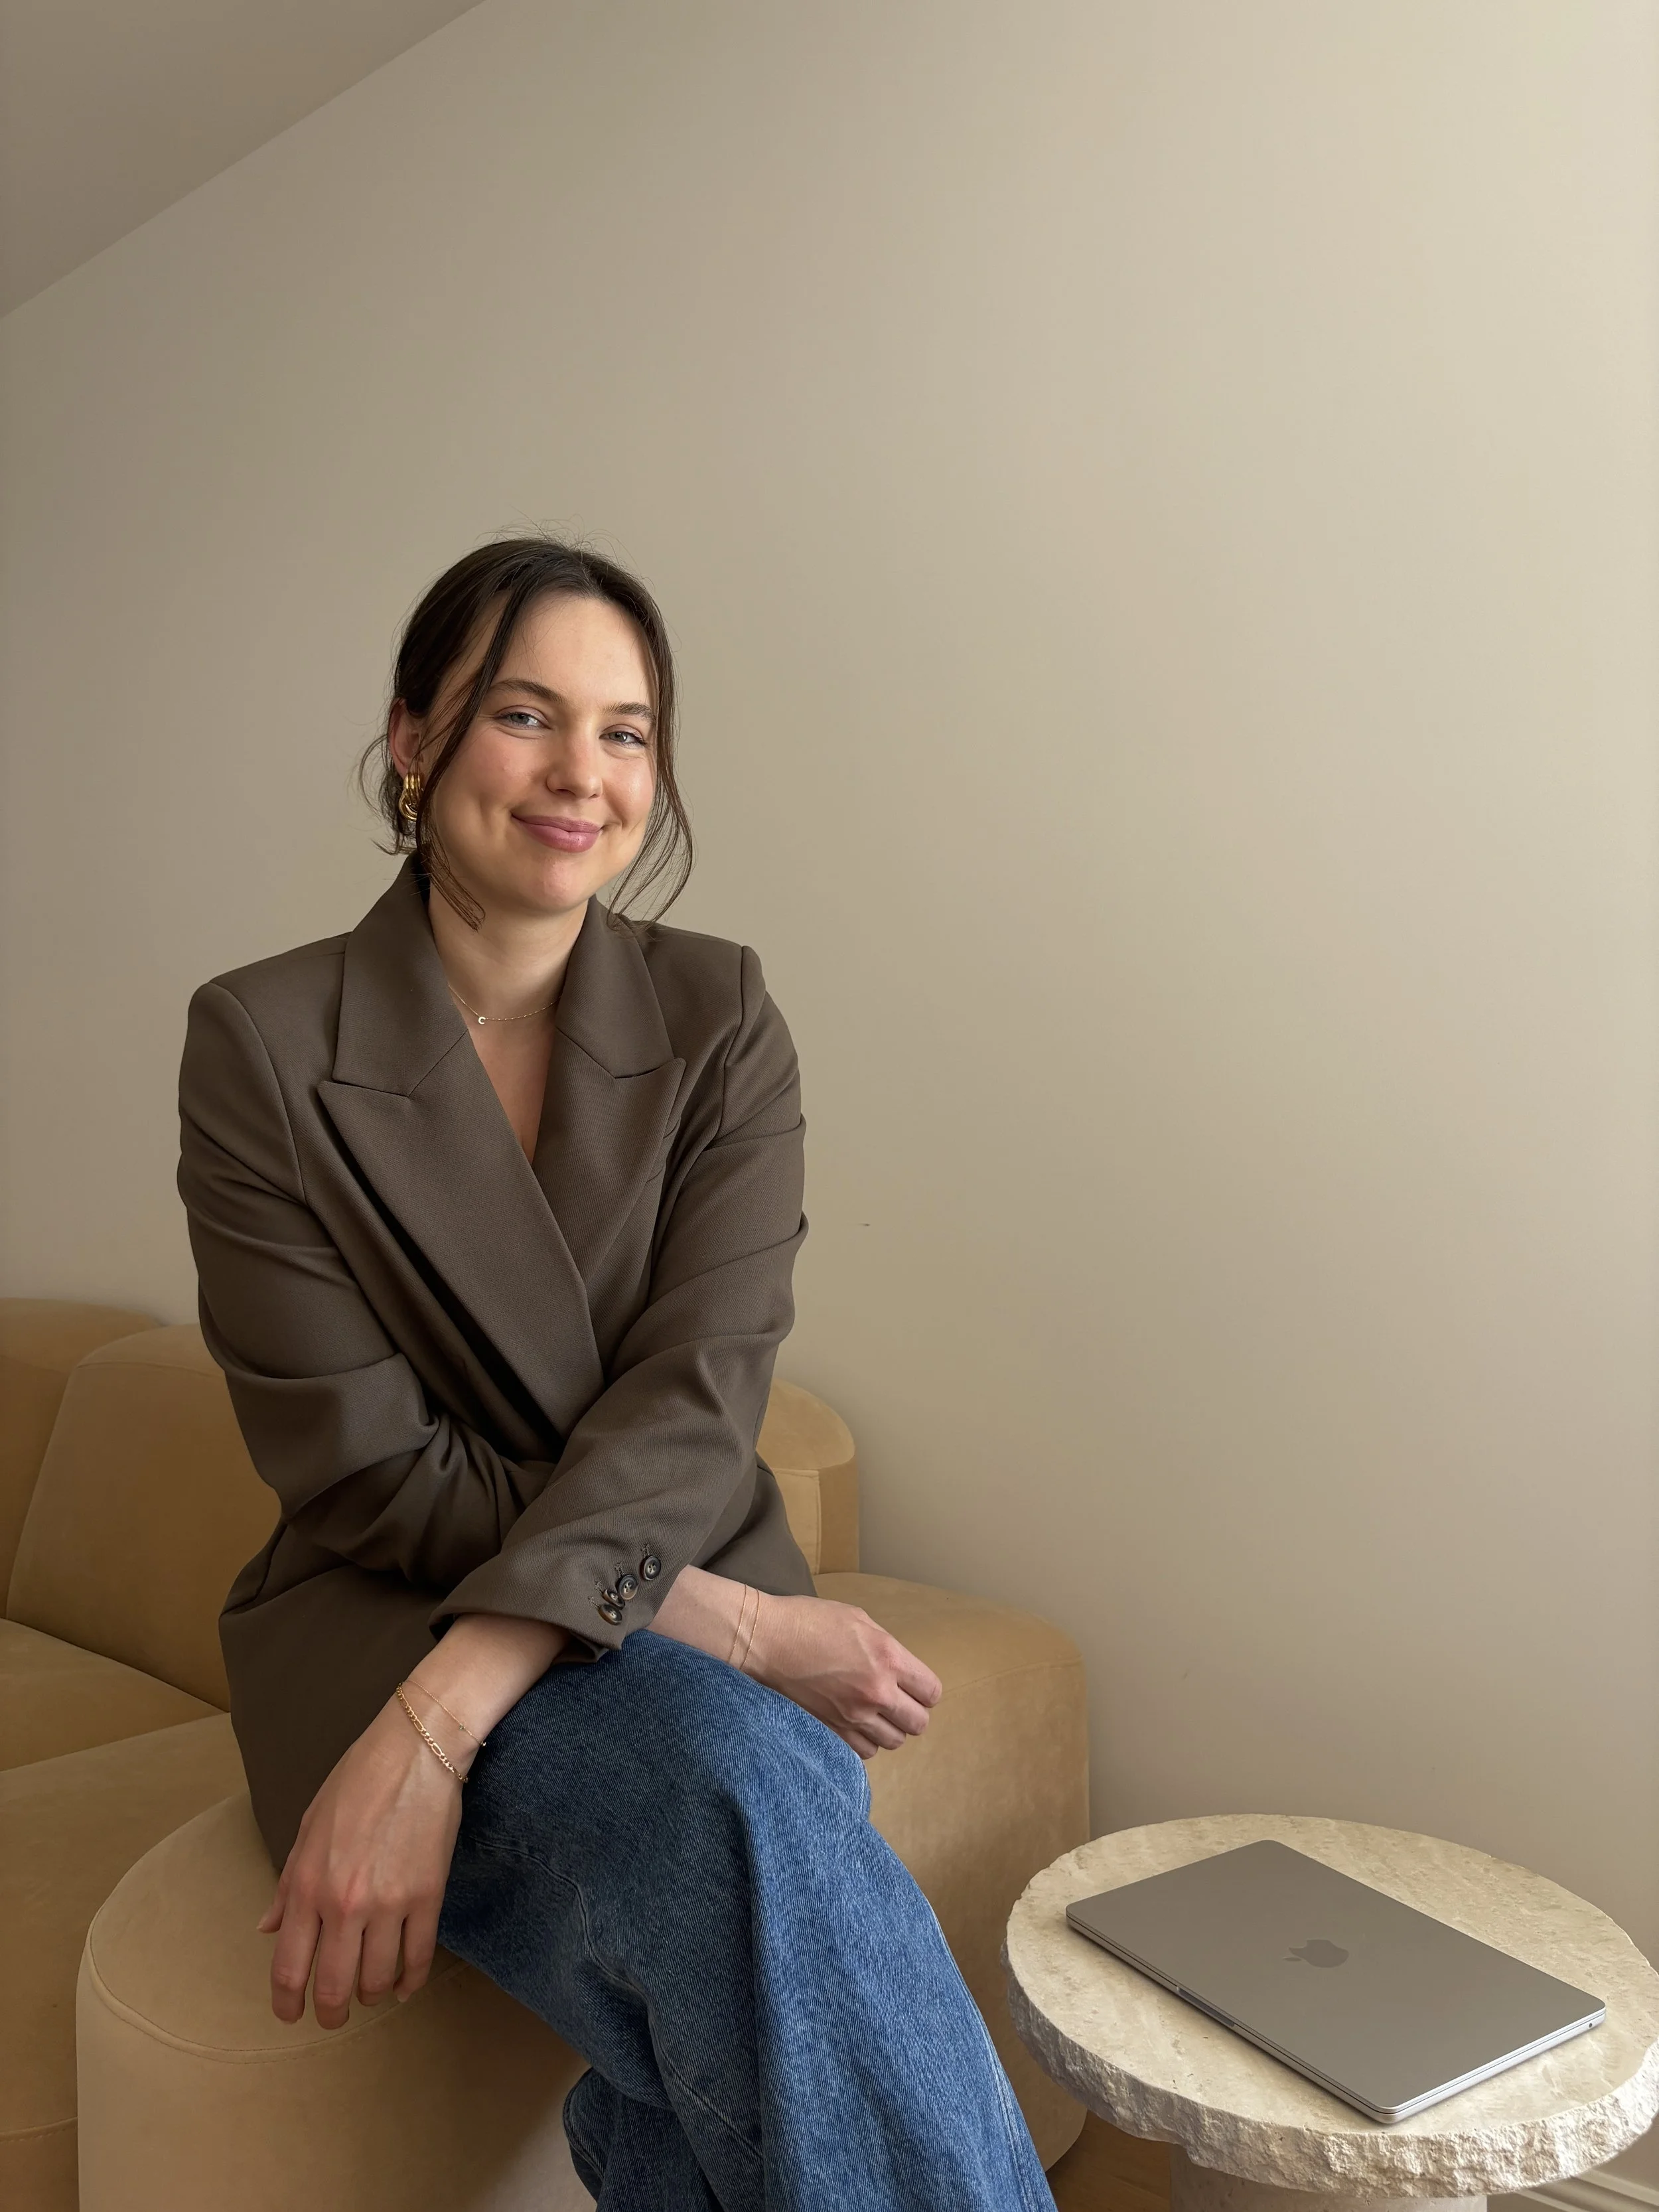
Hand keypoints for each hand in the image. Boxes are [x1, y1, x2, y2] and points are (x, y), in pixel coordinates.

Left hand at [257, 1693, 467, 2027]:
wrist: (415, 1749)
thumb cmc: (357, 1780)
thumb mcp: (308, 1827)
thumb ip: (288, 1885)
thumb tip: (269, 1928)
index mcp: (307, 1885)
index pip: (289, 1966)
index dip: (287, 2001)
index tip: (291, 2013)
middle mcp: (343, 1903)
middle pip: (333, 1986)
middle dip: (330, 2014)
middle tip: (332, 2019)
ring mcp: (388, 1902)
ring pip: (377, 1979)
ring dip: (371, 1995)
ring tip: (370, 1993)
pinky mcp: (428, 1896)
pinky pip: (418, 1957)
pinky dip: (410, 1982)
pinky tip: (405, 1987)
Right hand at [744, 1593, 941, 1757]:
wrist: (766, 1641)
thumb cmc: (809, 1621)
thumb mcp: (858, 1620)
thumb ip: (886, 1647)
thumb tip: (899, 1668)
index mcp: (888, 1658)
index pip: (930, 1692)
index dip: (925, 1691)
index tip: (914, 1687)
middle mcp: (877, 1691)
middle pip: (918, 1724)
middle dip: (911, 1713)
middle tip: (897, 1703)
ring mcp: (853, 1715)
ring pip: (893, 1742)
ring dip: (888, 1729)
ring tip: (874, 1714)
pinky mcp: (832, 1730)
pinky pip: (864, 1752)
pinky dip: (865, 1742)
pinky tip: (855, 1725)